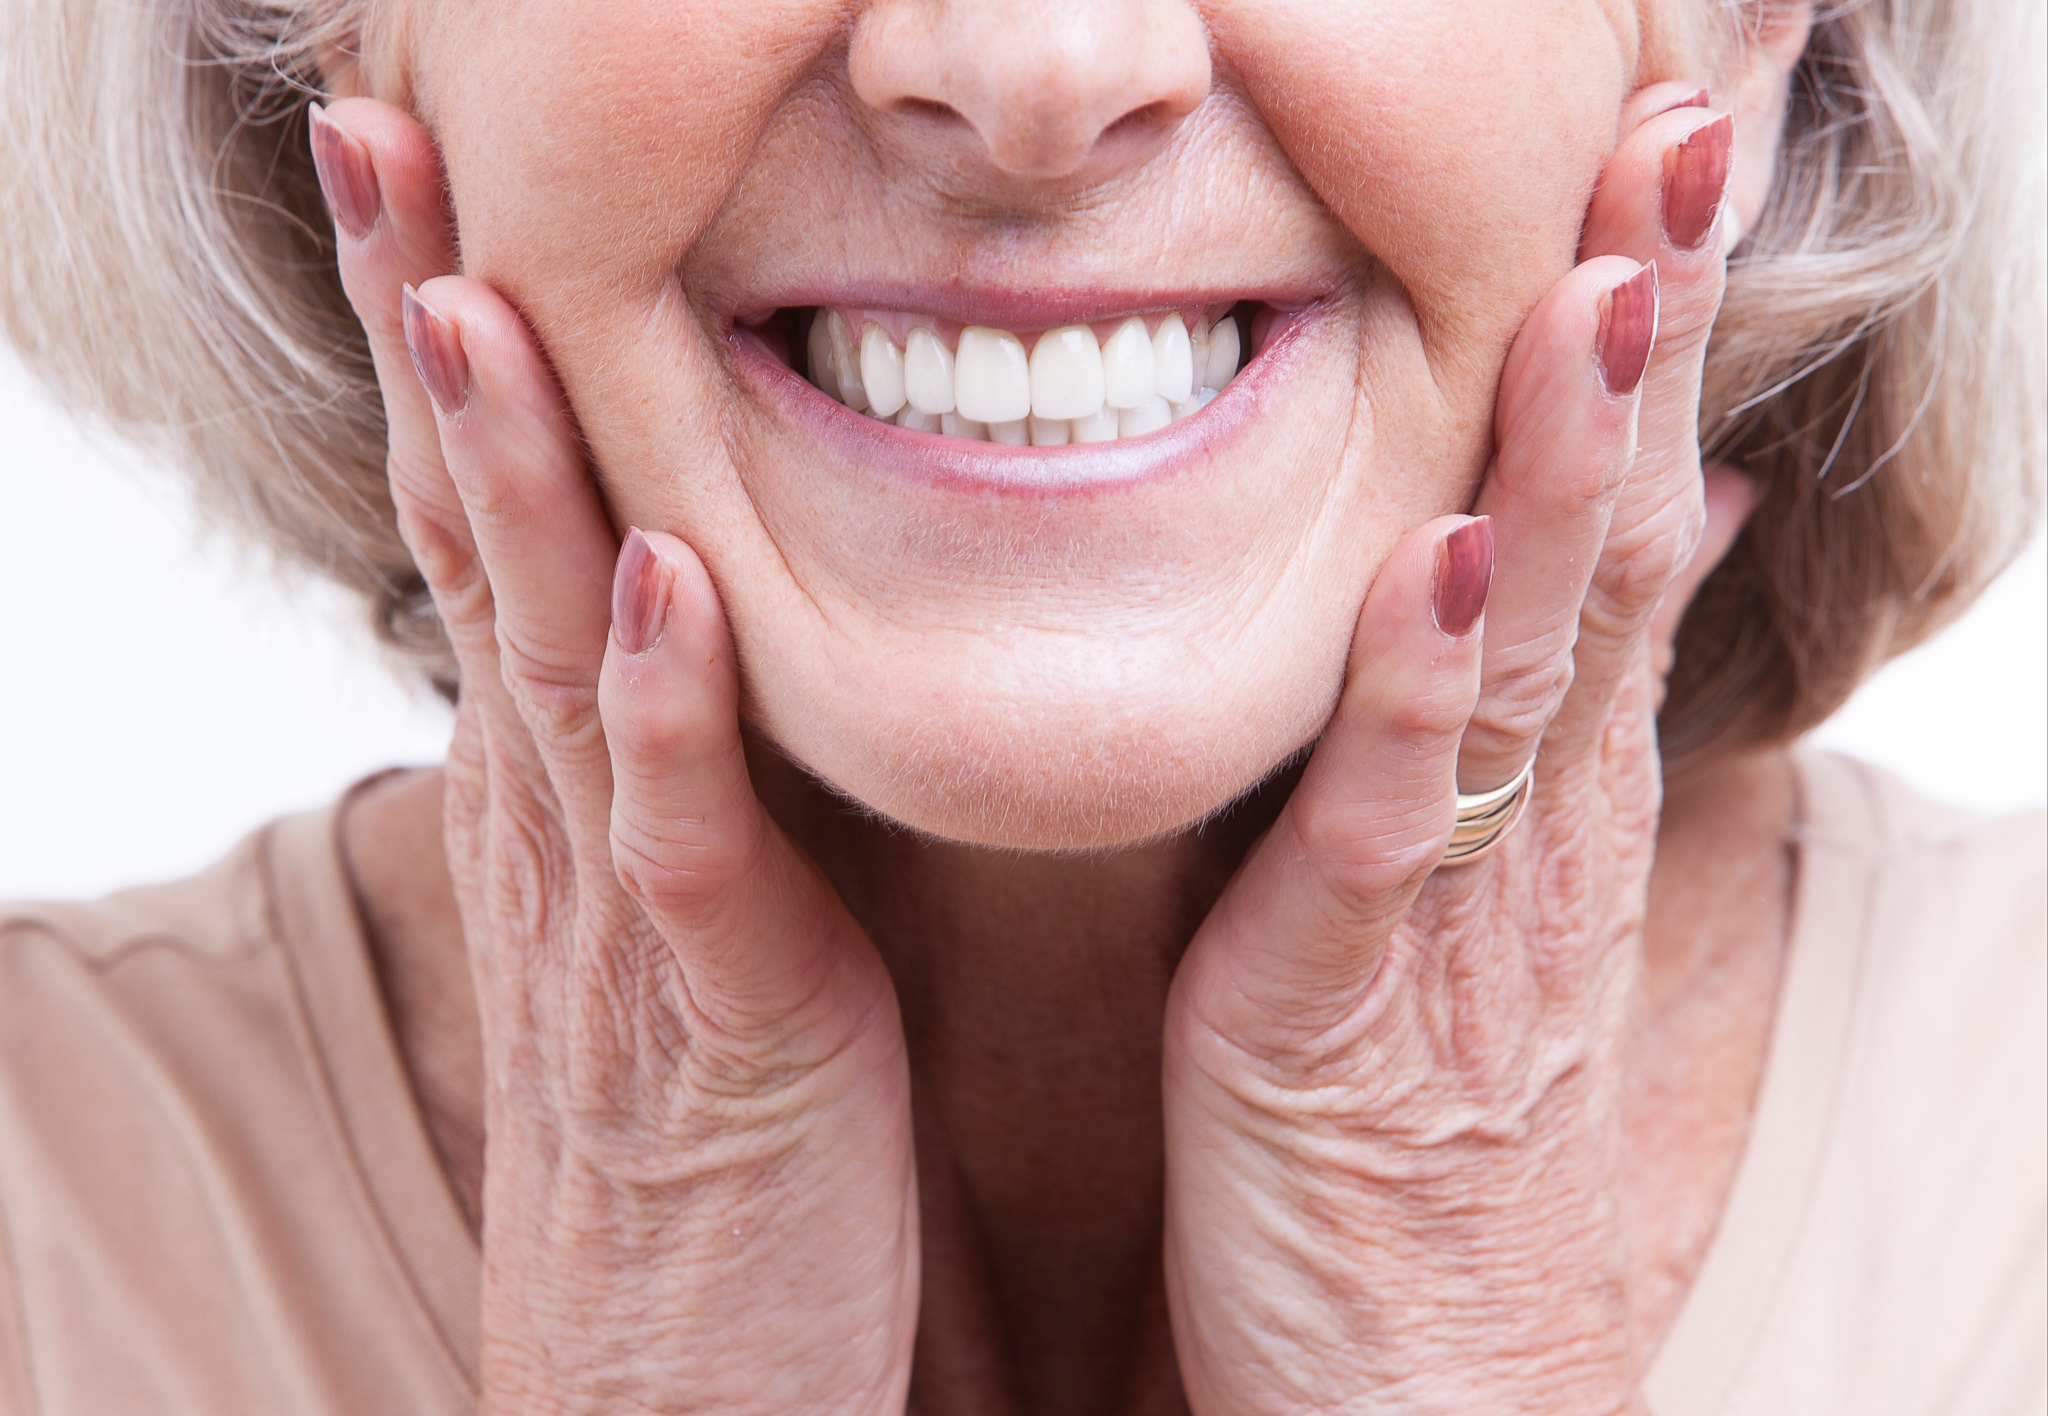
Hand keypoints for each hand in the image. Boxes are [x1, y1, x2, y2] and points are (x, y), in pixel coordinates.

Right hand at [310, 99, 917, 1414]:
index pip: (490, 528)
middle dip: (431, 338)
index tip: (436, 181)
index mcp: (571, 791)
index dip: (455, 350)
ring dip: (509, 476)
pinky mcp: (714, 1026)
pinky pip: (679, 848)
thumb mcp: (678, 915)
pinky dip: (660, 712)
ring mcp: (622, 922)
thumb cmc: (710, 1142)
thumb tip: (680, 619)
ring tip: (477, 294)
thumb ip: (674, 771)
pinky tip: (654, 579)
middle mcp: (564, 826)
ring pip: (546, 659)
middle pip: (475, 542)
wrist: (681, 1388)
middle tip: (386, 142)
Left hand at [1162, 87, 1736, 1413]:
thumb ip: (1538, 717)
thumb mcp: (1493, 899)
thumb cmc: (1428, 1134)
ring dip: (1573, 457)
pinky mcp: (1353, 1007)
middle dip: (1643, 328)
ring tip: (1606, 275)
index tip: (1665, 143)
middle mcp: (1528, 820)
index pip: (1612, 512)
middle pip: (1605, 535)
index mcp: (1540, 785)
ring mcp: (1459, 909)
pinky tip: (1451, 550)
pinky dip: (1426, 686)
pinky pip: (1394, 826)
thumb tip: (1642, 537)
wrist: (1422, 1394)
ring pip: (1532, 649)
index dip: (1643, 326)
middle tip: (1685, 121)